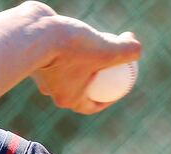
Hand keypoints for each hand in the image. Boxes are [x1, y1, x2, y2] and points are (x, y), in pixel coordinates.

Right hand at [0, 1, 140, 113]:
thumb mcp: (108, 49)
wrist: (32, 30)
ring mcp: (42, 73)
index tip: (121, 83)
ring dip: (82, 58)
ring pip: (68, 69)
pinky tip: (77, 32)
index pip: (94, 104)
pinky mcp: (35, 55)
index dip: (110, 97)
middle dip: (99, 76)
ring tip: (96, 41)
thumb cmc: (69, 45)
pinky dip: (67, 46)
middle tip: (112, 58)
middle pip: (82, 86)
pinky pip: (56, 54)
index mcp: (68, 98)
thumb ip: (128, 51)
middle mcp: (53, 89)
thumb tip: (138, 50)